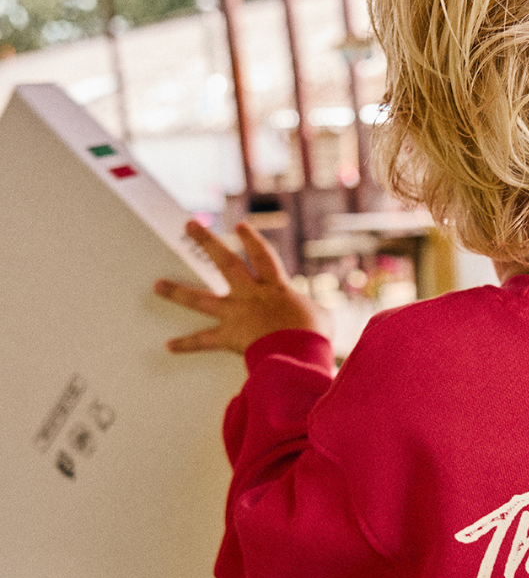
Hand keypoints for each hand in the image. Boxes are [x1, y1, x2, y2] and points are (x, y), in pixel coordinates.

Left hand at [154, 220, 332, 353]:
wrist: (297, 353)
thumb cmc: (313, 335)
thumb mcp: (323, 317)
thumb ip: (316, 311)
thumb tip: (319, 315)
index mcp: (276, 287)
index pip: (262, 256)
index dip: (251, 240)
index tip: (239, 225)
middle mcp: (250, 295)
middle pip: (225, 263)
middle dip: (207, 242)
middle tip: (189, 226)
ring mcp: (236, 314)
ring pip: (201, 299)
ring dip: (177, 291)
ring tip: (157, 284)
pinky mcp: (229, 337)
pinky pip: (204, 341)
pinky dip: (187, 344)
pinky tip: (169, 346)